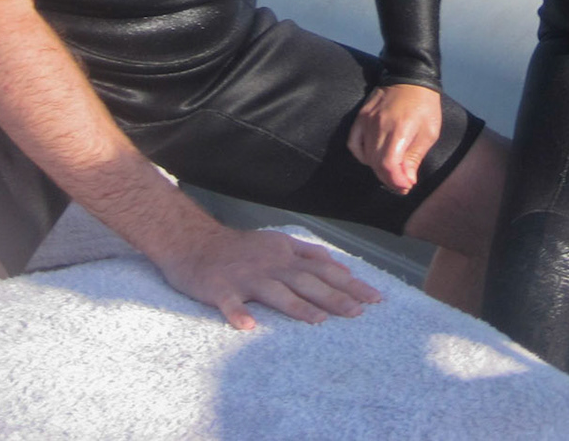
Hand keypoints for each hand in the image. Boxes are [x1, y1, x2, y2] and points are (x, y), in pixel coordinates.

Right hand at [153, 222, 380, 330]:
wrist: (193, 242)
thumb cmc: (240, 248)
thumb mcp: (278, 243)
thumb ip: (309, 254)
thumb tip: (343, 268)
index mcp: (285, 255)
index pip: (324, 270)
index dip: (351, 284)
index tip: (375, 299)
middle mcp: (270, 265)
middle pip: (307, 281)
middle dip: (335, 297)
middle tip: (359, 313)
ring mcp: (245, 277)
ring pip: (274, 291)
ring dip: (297, 306)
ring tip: (318, 321)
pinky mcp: (219, 289)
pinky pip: (229, 302)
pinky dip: (237, 313)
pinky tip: (247, 326)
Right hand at [348, 84, 442, 193]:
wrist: (411, 77)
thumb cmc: (425, 105)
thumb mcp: (429, 132)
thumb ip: (415, 158)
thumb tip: (407, 181)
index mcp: (399, 129)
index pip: (388, 164)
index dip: (396, 181)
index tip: (406, 186)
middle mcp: (379, 125)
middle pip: (376, 164)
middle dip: (390, 179)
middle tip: (402, 183)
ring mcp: (367, 121)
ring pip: (366, 156)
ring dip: (378, 169)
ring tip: (392, 172)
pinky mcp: (360, 117)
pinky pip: (354, 143)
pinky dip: (362, 155)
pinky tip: (374, 158)